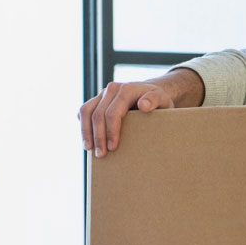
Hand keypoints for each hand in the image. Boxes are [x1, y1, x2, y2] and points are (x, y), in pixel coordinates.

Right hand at [78, 69, 201, 157]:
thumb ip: (154, 100)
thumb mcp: (162, 100)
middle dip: (98, 137)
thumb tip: (143, 106)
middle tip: (101, 155)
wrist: (148, 92)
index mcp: (126, 90)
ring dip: (86, 132)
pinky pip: (83, 111)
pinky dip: (83, 126)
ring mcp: (102, 94)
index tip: (113, 148)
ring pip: (85, 111)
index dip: (111, 131)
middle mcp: (111, 89)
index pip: (112, 113)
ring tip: (89, 149)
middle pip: (97, 114)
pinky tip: (87, 140)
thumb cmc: (157, 100)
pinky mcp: (96, 100)